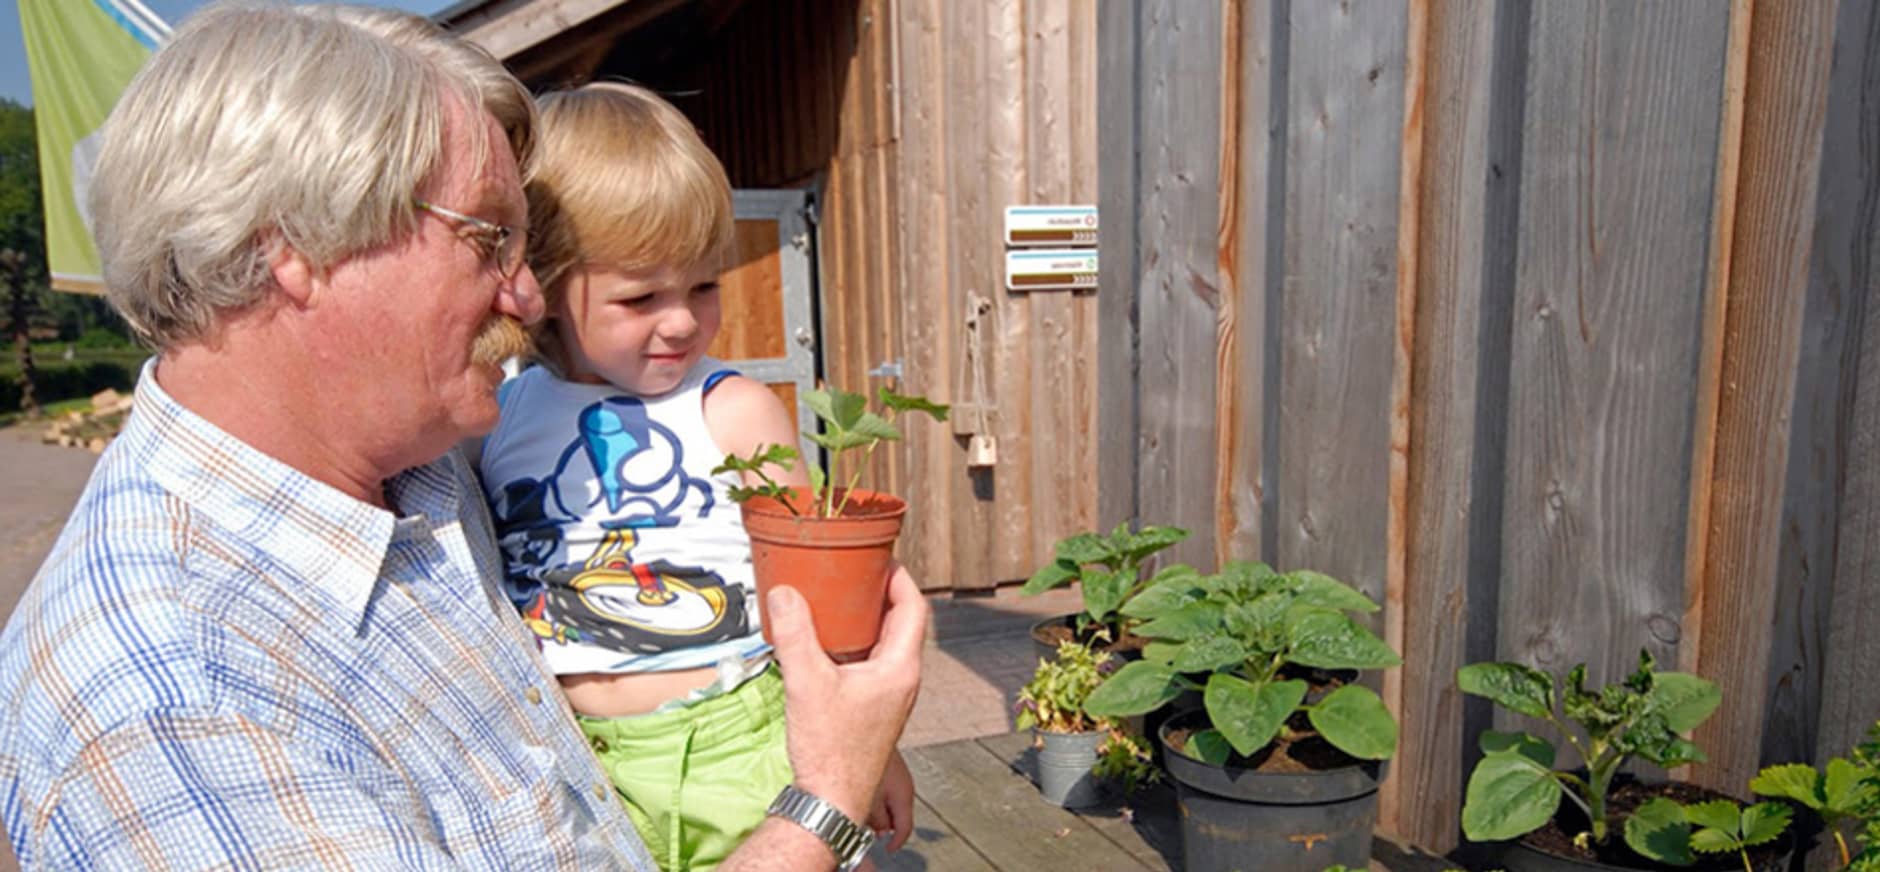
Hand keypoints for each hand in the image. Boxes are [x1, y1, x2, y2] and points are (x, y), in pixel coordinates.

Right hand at [768, 563, 927, 820]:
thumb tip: (784, 592)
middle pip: (900, 623)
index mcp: (900, 668)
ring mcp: (889, 697)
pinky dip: (854, 645)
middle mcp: (902, 680)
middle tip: (853, 571)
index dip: (900, 578)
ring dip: (866, 620)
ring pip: (884, 645)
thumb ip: (795, 634)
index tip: (880, 557)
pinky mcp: (872, 711)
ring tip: (836, 599)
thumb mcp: (807, 683)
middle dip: (879, 594)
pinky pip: (870, 665)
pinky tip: (824, 643)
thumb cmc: (830, 749)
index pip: (913, 608)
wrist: (830, 802)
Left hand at [867, 750, 914, 852]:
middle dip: (883, 825)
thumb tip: (881, 830)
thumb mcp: (870, 798)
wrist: (862, 730)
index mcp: (904, 795)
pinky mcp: (888, 767)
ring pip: (889, 803)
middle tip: (869, 828)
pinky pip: (884, 790)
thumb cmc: (867, 758)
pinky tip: (862, 792)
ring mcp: (897, 775)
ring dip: (877, 810)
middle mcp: (905, 785)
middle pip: (897, 816)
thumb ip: (877, 820)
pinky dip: (875, 797)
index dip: (896, 842)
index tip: (888, 849)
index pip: (905, 827)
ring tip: (862, 807)